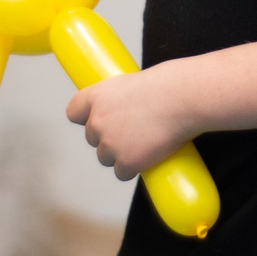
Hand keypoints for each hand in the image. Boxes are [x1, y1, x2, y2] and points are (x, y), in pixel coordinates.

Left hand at [67, 68, 199, 179]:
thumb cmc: (166, 86)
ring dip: (120, 155)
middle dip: (109, 138)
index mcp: (95, 96)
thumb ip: (120, 98)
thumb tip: (127, 111)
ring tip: (144, 143)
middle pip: (93, 138)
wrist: (182, 99)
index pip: (74, 112)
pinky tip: (147, 159)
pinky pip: (122, 173)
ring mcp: (109, 144)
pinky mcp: (125, 162)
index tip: (101, 119)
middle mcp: (96, 121)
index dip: (87, 117)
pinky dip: (133, 169)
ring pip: (106, 158)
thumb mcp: (133, 82)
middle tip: (134, 131)